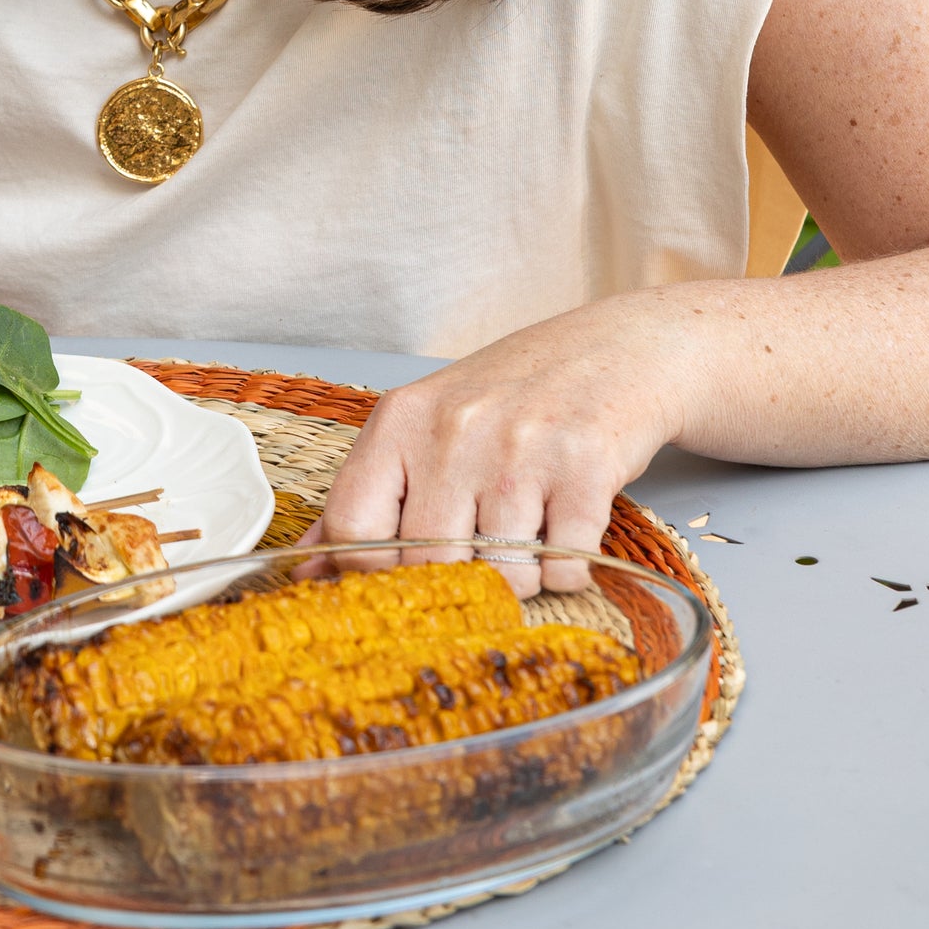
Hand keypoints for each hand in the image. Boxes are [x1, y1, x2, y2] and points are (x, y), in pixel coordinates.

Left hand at [309, 299, 699, 594]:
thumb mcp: (428, 423)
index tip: (399, 575)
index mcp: (401, 419)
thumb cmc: (516, 394)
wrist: (622, 349)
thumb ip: (367, 495)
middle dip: (455, 578)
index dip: (370, 570)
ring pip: (499, 576)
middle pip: (425, 563)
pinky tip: (567, 530)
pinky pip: (563, 569)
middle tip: (482, 550)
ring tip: (529, 533)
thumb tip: (307, 570)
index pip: (351, 525)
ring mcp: (520, 450)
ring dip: (518, 577)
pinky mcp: (585, 469)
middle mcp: (454, 430)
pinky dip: (568, 570)